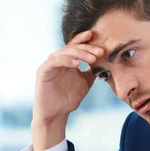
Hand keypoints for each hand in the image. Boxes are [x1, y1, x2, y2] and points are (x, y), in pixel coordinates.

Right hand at [31, 30, 103, 150]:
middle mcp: (58, 60)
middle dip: (87, 48)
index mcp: (67, 60)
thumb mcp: (85, 82)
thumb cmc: (68, 99)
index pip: (75, 45)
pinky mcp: (43, 71)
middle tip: (100, 52)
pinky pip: (54, 61)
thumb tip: (106, 62)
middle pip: (72, 47)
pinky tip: (77, 64)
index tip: (97, 36)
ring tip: (92, 59)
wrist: (56, 114)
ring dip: (79, 53)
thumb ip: (92, 71)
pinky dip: (66, 60)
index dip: (84, 39)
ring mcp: (50, 64)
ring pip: (64, 52)